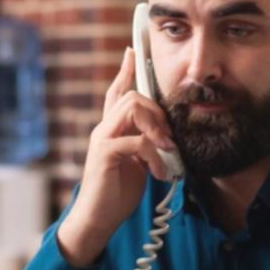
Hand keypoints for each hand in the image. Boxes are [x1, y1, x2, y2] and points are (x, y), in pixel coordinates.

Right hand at [57, 49, 177, 267]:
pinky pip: (135, 140)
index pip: (117, 92)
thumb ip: (147, 146)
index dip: (125, 71)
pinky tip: (158, 171)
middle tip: (170, 139)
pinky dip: (153, 154)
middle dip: (157, 111)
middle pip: (132, 97)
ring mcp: (101, 140)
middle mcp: (103, 129)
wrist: (99, 219)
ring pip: (132, 110)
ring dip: (156, 128)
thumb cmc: (117, 193)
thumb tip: (168, 138)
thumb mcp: (138, 164)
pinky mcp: (104, 154)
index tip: (133, 50)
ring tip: (167, 150)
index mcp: (111, 129)